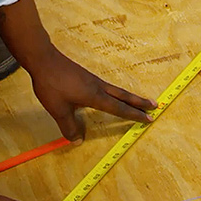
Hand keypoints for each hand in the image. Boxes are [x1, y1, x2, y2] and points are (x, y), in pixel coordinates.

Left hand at [29, 48, 156, 141]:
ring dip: (130, 97)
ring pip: (117, 91)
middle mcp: (98, 87)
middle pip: (124, 96)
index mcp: (95, 96)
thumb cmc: (52, 85)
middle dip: (140, 103)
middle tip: (155, 106)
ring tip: (139, 102)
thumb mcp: (58, 110)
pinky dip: (117, 93)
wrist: (44, 60)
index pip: (119, 108)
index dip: (134, 115)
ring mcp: (93, 81)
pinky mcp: (87, 77)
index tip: (148, 119)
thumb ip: (69, 127)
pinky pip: (108, 87)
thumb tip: (78, 141)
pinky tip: (112, 95)